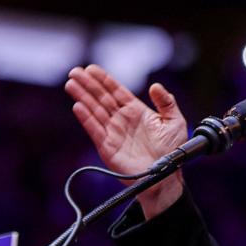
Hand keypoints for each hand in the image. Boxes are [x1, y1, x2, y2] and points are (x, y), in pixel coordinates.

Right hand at [64, 65, 186, 218]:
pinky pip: (95, 130)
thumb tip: (155, 86)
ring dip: (82, 97)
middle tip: (74, 72)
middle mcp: (122, 120)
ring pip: (95, 111)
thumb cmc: (172, 151)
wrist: (166, 175)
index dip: (104, 80)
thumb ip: (166, 102)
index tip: (91, 69)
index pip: (116, 91)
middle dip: (88, 85)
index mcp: (136, 111)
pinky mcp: (108, 147)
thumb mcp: (174, 121)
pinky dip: (86, 118)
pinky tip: (78, 106)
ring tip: (71, 84)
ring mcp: (113, 133)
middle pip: (101, 98)